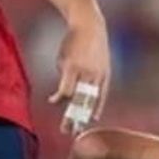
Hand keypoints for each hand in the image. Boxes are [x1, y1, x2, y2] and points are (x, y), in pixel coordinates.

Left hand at [49, 16, 109, 133]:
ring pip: (91, 99)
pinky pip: (102, 93)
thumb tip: (65, 95)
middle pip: (79, 99)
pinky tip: (92, 116)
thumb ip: (63, 77)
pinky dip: (97, 105)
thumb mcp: (62, 57)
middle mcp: (87, 72)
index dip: (59, 98)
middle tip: (66, 131)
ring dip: (84, 115)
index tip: (53, 101)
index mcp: (73, 67)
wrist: (90, 26)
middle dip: (72, 116)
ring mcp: (98, 73)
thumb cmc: (71, 42)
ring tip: (78, 128)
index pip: (66, 91)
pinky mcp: (106, 73)